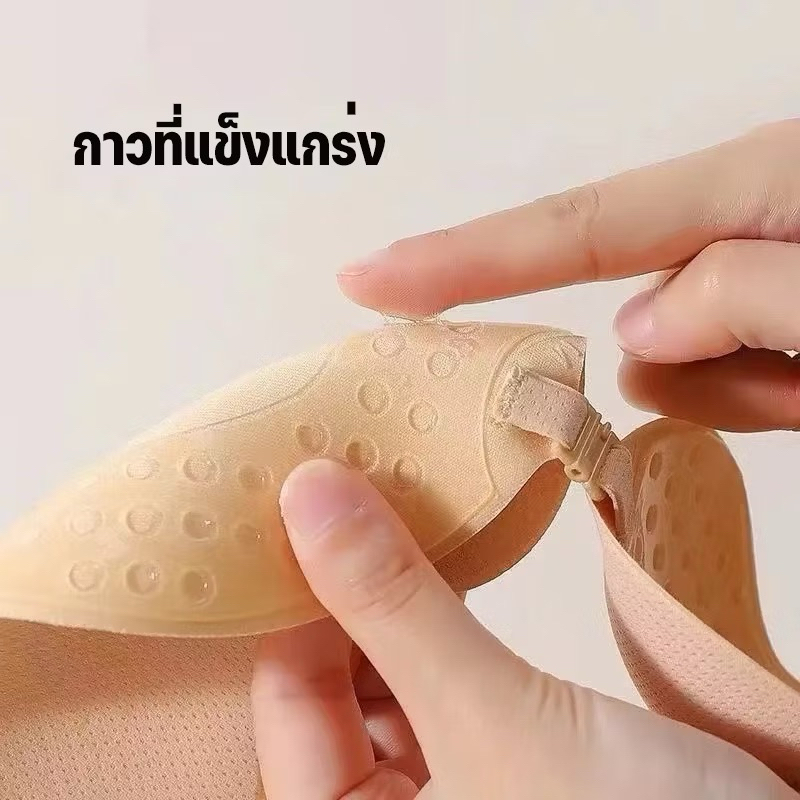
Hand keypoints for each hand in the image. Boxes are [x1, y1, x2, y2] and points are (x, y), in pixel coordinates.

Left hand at [251, 460, 795, 797]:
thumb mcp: (501, 722)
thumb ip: (398, 610)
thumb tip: (308, 492)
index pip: (286, 696)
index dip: (299, 590)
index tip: (324, 492)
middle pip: (332, 690)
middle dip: (351, 594)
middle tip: (368, 491)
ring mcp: (444, 799)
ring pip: (388, 684)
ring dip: (400, 605)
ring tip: (409, 517)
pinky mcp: (494, 777)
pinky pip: (440, 690)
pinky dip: (442, 629)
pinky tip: (453, 573)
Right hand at [336, 119, 799, 431]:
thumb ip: (738, 296)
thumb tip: (635, 328)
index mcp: (755, 184)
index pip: (575, 227)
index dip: (463, 259)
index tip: (368, 278)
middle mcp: (742, 227)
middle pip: (635, 314)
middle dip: (681, 365)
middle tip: (785, 374)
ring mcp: (760, 284)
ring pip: (682, 367)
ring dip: (735, 388)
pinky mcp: (777, 332)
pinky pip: (728, 386)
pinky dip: (763, 398)